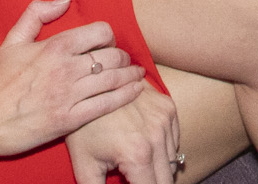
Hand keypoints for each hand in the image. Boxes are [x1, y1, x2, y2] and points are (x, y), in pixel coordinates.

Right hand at [0, 0, 145, 159]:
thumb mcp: (12, 41)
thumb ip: (37, 14)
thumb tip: (65, 0)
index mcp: (56, 46)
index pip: (101, 32)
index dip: (109, 36)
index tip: (108, 44)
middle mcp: (67, 68)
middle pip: (112, 56)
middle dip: (123, 57)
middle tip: (125, 62)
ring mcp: (70, 95)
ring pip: (114, 79)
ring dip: (131, 76)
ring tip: (137, 75)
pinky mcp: (70, 119)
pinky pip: (107, 104)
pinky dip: (126, 96)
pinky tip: (135, 91)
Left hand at [64, 81, 179, 183]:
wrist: (89, 83)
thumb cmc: (83, 127)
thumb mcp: (85, 168)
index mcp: (137, 155)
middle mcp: (157, 137)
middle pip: (166, 180)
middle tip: (132, 177)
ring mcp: (165, 120)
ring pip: (172, 161)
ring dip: (158, 169)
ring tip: (135, 166)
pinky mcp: (168, 107)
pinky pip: (174, 139)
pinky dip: (163, 149)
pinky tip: (143, 146)